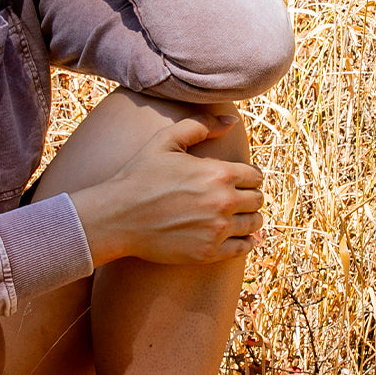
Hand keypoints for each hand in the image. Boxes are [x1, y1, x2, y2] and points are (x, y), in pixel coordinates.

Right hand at [70, 115, 264, 266]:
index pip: (255, 176)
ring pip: (254, 224)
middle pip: (258, 200)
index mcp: (219, 173)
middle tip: (234, 197)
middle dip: (249, 196)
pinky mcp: (209, 253)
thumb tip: (231, 121)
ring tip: (234, 216)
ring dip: (248, 218)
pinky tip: (235, 236)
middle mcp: (224, 202)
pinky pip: (243, 248)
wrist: (117, 216)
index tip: (236, 180)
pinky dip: (245, 241)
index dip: (247, 176)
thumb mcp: (165, 140)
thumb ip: (200, 125)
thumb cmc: (140, 175)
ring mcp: (218, 230)